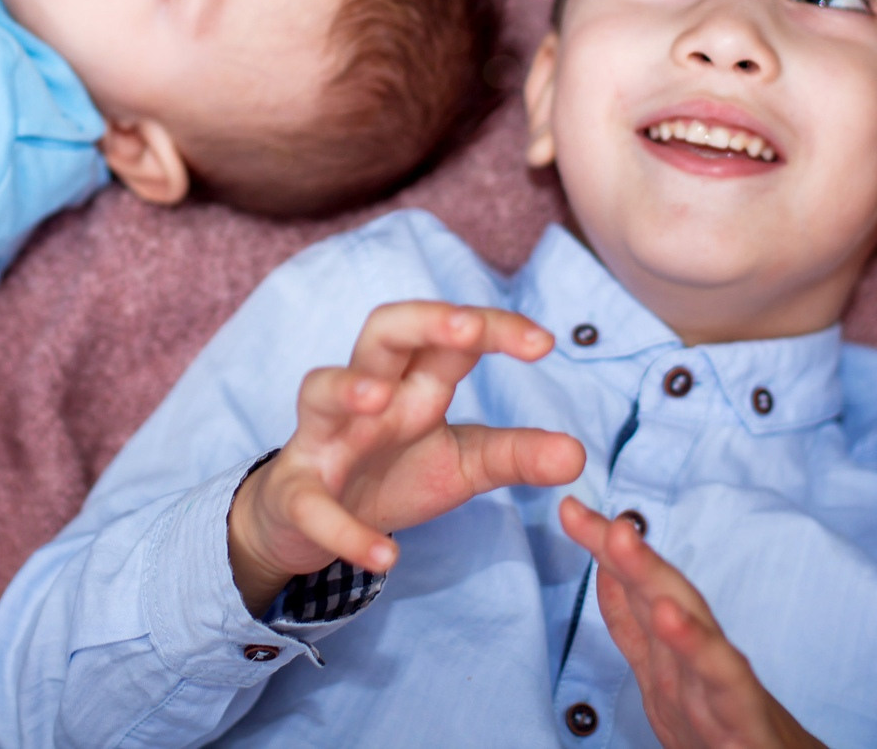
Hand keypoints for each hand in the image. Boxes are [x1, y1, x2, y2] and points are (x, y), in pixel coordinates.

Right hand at [227, 303, 584, 615]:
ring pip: (318, 391)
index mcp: (412, 383)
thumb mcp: (463, 465)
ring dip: (346, 388)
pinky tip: (386, 556)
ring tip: (380, 399)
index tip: (545, 343)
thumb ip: (517, 454)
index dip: (493, 328)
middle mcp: (367, 396)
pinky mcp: (297, 493)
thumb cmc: (391, 472)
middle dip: (420, 320)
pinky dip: (345, 530)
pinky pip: (313, 503)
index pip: (450, 336)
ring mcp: (323, 439)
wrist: (310, 522)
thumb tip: (579, 454)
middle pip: (381, 332)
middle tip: (467, 327)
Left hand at [559, 498, 824, 748]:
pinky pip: (719, 677)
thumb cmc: (736, 729)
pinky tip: (668, 614)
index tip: (570, 509)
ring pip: (684, 623)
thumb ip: (638, 631)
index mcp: (670, 659)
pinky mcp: (744, 717)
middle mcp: (693, 666)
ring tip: (620, 536)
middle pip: (655, 594)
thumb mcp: (674, 679)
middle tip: (577, 511)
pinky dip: (695, 643)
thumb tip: (607, 574)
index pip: (632, 596)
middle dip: (618, 550)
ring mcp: (719, 688)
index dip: (601, 551)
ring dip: (649, 576)